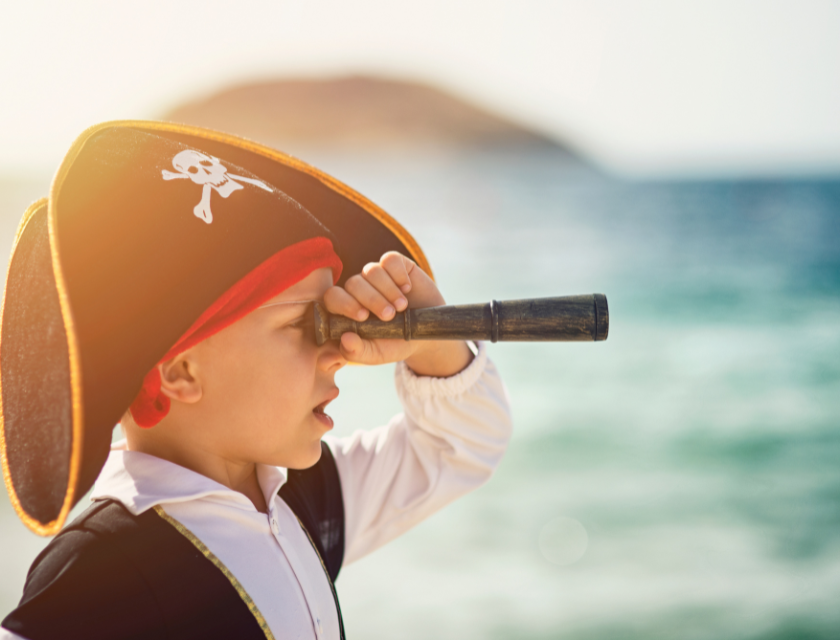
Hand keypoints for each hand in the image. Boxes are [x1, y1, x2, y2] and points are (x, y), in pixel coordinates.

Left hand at [323, 252, 473, 376]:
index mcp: (347, 309)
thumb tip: (344, 339)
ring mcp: (376, 276)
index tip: (364, 317)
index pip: (333, 297)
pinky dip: (398, 274)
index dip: (344, 303)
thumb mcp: (376, 354)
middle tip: (389, 315)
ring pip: (371, 270)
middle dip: (372, 300)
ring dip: (387, 290)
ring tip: (401, 307)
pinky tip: (407, 288)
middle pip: (353, 283)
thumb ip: (357, 351)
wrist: (426, 334)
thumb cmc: (394, 344)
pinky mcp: (396, 265)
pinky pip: (390, 259)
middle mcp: (359, 289)